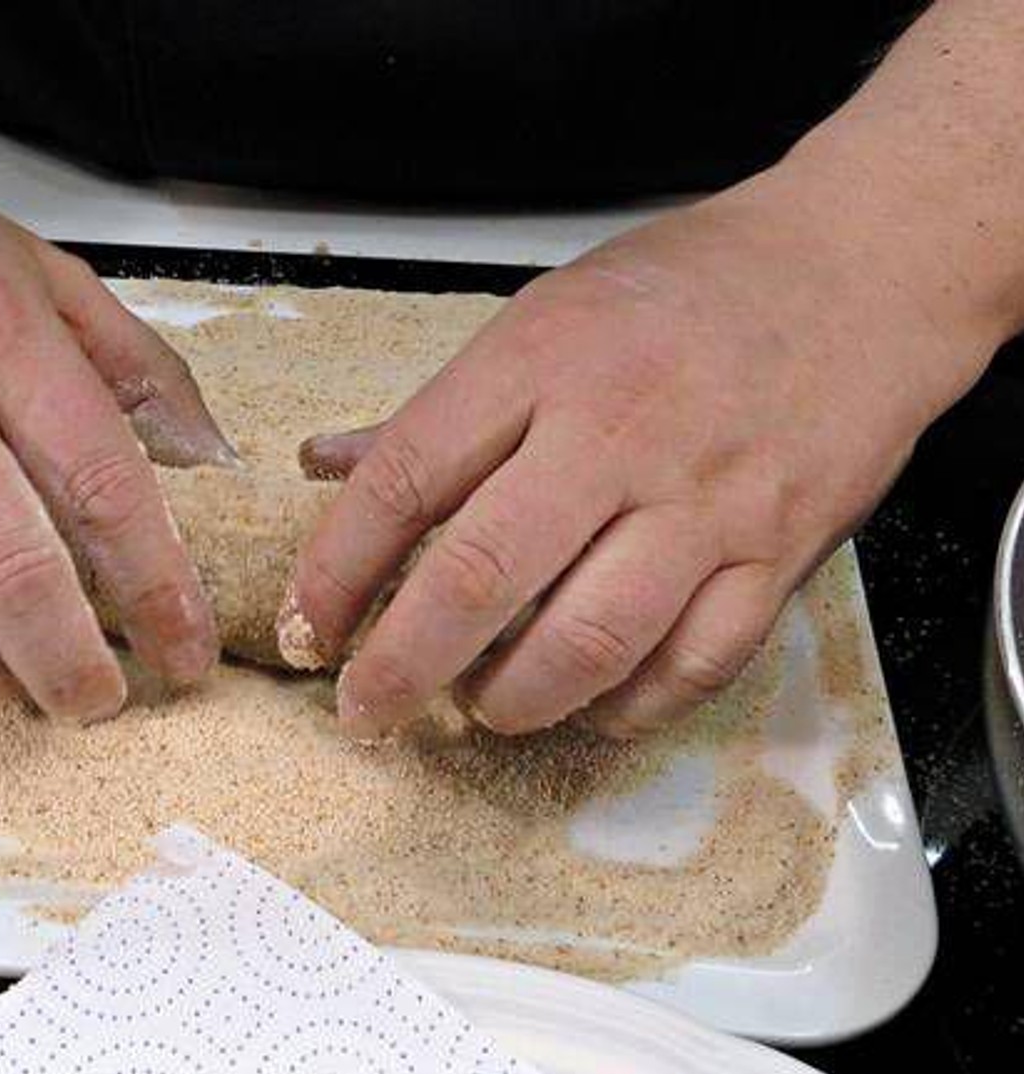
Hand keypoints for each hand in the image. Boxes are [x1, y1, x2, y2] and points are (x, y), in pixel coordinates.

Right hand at [0, 142, 231, 716]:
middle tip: (98, 701)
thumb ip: (137, 363)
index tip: (185, 652)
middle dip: (69, 664)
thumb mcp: (44, 274)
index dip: (158, 589)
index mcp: (1, 343)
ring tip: (11, 690)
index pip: (104, 487)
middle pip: (9, 571)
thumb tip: (211, 455)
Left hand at [287, 172, 997, 737]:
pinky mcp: (777, 554)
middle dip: (402, 665)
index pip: (407, 479)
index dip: (337, 568)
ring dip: (512, 700)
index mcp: (542, 360)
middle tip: (365, 706)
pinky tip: (584, 704)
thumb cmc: (689, 290)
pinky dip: (623, 706)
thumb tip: (328, 464)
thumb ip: (440, 410)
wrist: (858, 271)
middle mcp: (619, 433)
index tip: (308, 622)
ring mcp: (705, 501)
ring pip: (587, 641)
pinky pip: (690, 667)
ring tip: (478, 707)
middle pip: (482, 576)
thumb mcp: (545, 313)